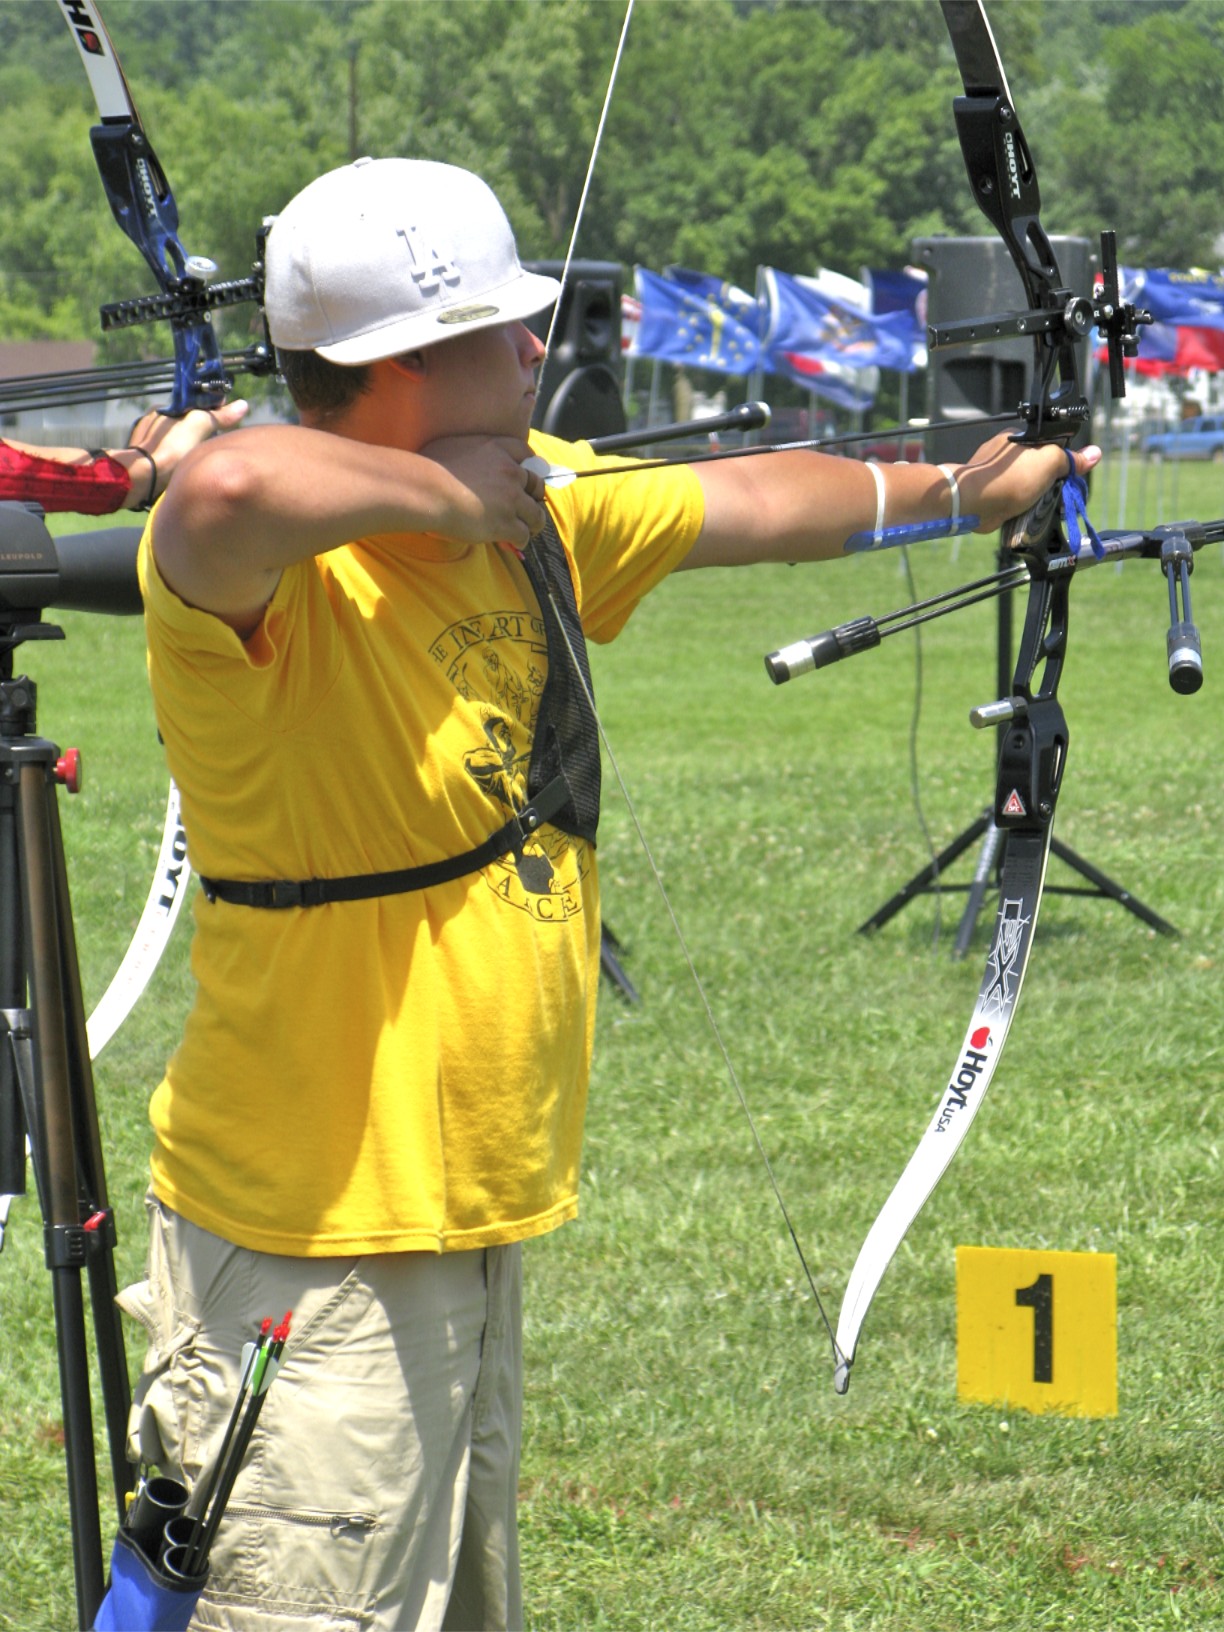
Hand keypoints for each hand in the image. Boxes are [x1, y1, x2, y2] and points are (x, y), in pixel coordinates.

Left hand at [123, 400, 249, 506]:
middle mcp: (152, 422)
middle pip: (184, 423)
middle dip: (200, 430)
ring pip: (174, 440)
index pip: (192, 406)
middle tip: (215, 441)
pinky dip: (175, 460)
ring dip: (187, 446)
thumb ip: (220, 416)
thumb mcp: (200, 425)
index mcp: (163, 409)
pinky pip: (164, 456)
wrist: (144, 477)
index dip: (211, 410)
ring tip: (201, 458)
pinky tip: (183, 469)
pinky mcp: (143, 462)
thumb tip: (244, 405)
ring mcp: (146, 442)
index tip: (226, 418)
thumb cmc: (171, 448)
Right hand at [419, 435, 548, 547]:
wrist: (426, 490)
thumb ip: (467, 451)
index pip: (526, 452)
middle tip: (527, 508)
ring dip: (533, 523)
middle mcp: (510, 471)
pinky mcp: (506, 523)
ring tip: (525, 530)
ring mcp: (510, 499)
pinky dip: (520, 540)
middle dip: (535, 497)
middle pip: (537, 485)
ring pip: (536, 514)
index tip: (525, 475)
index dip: (529, 465)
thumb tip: (461, 460)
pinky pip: (524, 534)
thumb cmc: (428, 467)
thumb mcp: (450, 444)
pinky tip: (512, 543)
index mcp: (497, 449)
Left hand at [961, 433, 1100, 535]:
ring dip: (1034, 498)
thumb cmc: (1009, 478)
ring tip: (1037, 505)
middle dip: (1048, 483)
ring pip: (1025, 486)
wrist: (973, 503)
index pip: (1048, 447)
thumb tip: (1095, 454)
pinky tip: (1023, 512)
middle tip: (1053, 494)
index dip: (1061, 462)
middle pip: (1038, 468)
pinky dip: (1019, 508)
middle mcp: (1005, 455)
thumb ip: (1071, 459)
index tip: (1067, 476)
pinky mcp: (989, 494)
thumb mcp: (1049, 462)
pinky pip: (1012, 500)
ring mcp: (995, 475)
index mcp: (1018, 438)